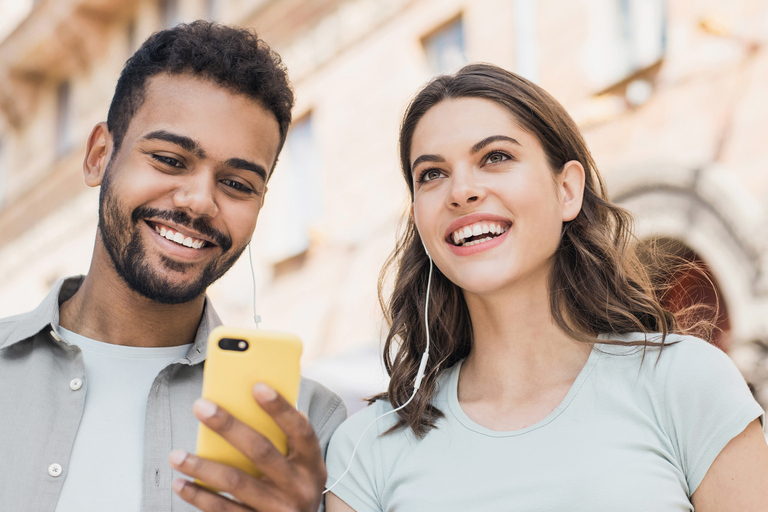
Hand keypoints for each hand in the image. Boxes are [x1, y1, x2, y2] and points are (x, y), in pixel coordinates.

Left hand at [170, 383, 326, 511]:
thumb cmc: (293, 486)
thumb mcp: (301, 466)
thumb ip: (285, 440)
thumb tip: (250, 405)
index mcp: (312, 464)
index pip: (300, 430)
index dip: (280, 408)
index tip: (257, 386)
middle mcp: (299, 488)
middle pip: (261, 451)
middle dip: (228, 426)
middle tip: (201, 406)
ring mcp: (279, 510)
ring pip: (236, 483)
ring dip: (202, 467)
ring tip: (176, 454)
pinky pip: (224, 511)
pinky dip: (200, 497)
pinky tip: (181, 483)